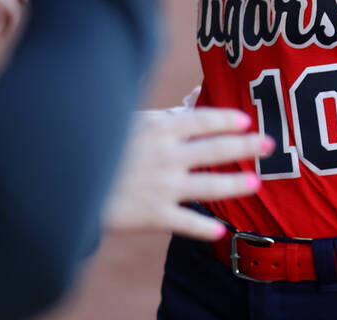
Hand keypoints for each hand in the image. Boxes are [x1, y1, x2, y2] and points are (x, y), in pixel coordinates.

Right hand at [104, 107, 273, 237]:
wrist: (67, 177)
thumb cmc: (93, 142)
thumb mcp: (126, 122)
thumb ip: (161, 118)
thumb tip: (189, 106)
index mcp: (159, 129)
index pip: (203, 121)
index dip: (227, 120)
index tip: (245, 119)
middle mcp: (167, 157)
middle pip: (217, 150)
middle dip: (246, 145)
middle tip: (269, 143)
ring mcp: (164, 187)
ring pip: (212, 187)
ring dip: (236, 185)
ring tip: (255, 183)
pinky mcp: (155, 215)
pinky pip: (188, 223)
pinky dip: (206, 228)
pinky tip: (221, 230)